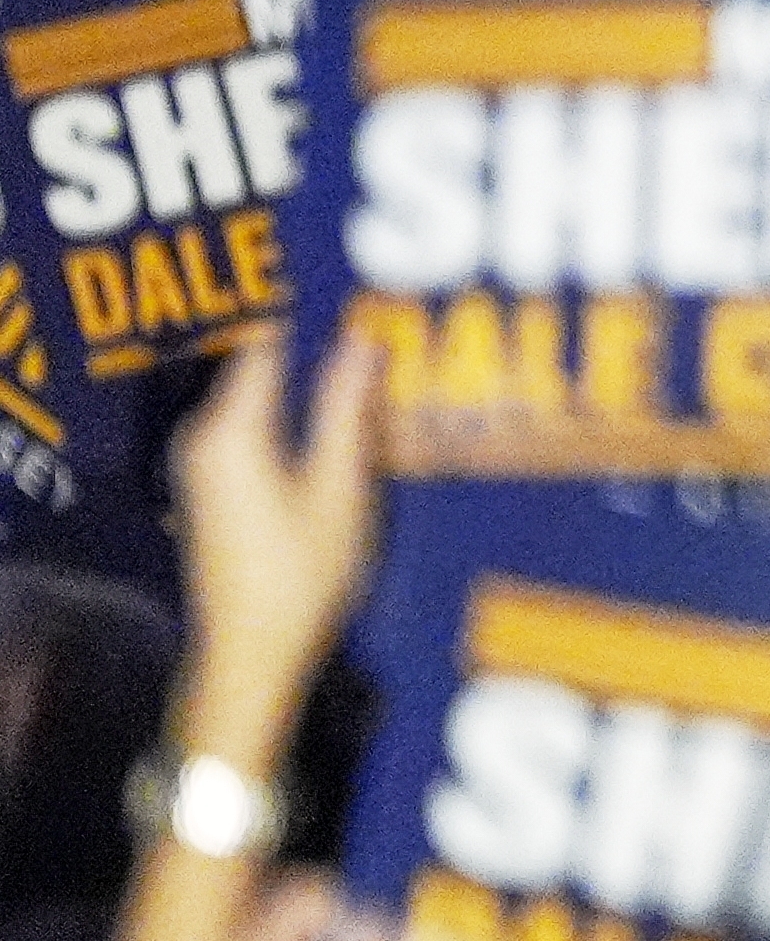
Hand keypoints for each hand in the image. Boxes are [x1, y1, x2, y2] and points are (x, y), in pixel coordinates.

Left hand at [169, 321, 383, 760]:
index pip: (270, 341)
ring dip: (317, 381)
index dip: (318, 309)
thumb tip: (361, 339)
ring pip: (268, 396)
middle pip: (269, 366)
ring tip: (380, 367)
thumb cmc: (299, 577)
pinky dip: (302, 414)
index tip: (367, 287)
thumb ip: (347, 409)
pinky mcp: (219, 485)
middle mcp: (208, 437)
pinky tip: (348, 421)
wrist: (251, 653)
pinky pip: (262, 424)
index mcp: (233, 430)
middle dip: (325, 344)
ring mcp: (209, 462)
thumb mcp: (339, 489)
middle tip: (389, 324)